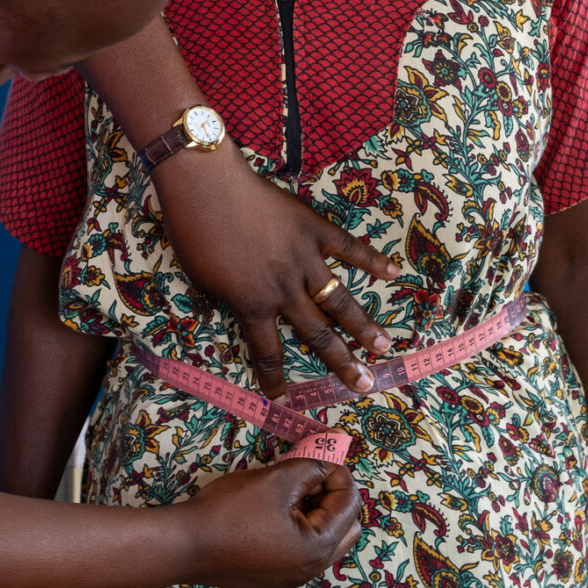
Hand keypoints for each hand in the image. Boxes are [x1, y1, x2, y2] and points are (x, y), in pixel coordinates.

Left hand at [153, 143, 399, 396]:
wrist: (208, 186)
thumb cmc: (193, 231)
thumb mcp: (199, 279)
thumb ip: (222, 299)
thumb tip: (230, 310)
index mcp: (252, 304)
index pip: (268, 351)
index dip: (276, 379)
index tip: (287, 402)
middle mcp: (283, 289)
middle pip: (318, 333)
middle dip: (343, 362)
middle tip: (366, 384)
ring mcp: (303, 258)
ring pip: (339, 299)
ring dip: (363, 325)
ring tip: (384, 345)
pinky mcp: (313, 229)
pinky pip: (347, 247)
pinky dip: (371, 259)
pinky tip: (393, 271)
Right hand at [182, 459, 360, 587]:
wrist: (184, 545)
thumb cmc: (230, 511)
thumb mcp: (276, 480)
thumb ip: (311, 467)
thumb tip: (330, 456)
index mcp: (318, 548)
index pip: (349, 504)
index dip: (339, 472)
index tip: (321, 451)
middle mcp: (311, 570)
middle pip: (344, 526)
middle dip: (333, 494)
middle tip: (310, 471)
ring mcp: (291, 578)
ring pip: (322, 539)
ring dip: (316, 510)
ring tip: (290, 486)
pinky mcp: (273, 577)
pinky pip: (300, 550)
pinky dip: (298, 527)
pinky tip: (275, 508)